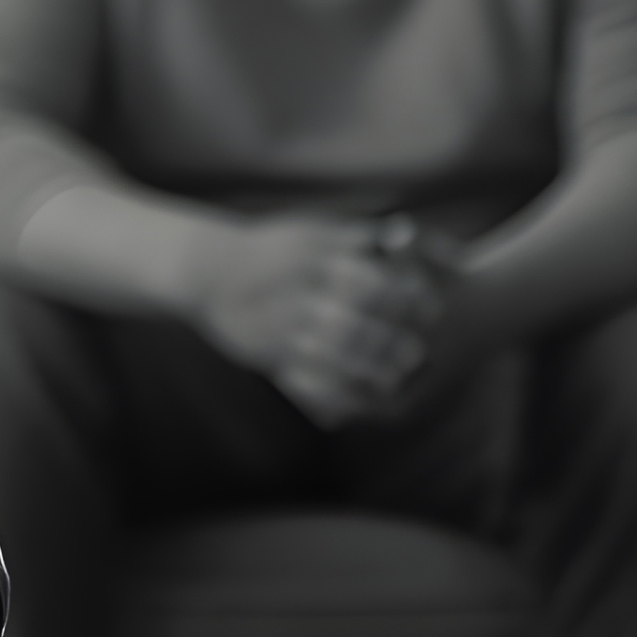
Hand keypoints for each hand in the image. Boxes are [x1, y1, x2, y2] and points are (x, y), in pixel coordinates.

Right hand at [182, 215, 445, 426]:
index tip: (430, 309)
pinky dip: (333, 394)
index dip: (404, 299)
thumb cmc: (268, 248)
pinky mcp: (268, 354)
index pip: (371, 282)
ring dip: (367, 372)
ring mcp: (283, 327)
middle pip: (356, 324)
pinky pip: (304, 380)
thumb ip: (359, 235)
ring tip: (395, 381)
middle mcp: (301, 296)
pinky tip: (357, 405)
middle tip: (420, 355)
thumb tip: (406, 232)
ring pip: (332, 357)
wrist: (206, 269)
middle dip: (390, 343)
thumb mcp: (312, 230)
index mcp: (315, 263)